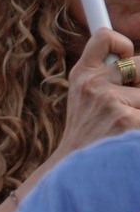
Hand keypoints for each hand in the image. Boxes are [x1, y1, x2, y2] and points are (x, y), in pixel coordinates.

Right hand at [55, 28, 139, 162]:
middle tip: (130, 105)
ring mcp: (109, 103)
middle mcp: (92, 85)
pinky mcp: (126, 121)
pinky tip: (128, 137)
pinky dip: (139, 129)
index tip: (127, 57)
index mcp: (82, 77)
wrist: (76, 173)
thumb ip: (108, 79)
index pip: (103, 39)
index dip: (122, 43)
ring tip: (126, 128)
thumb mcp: (87, 101)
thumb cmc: (90, 136)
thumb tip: (137, 67)